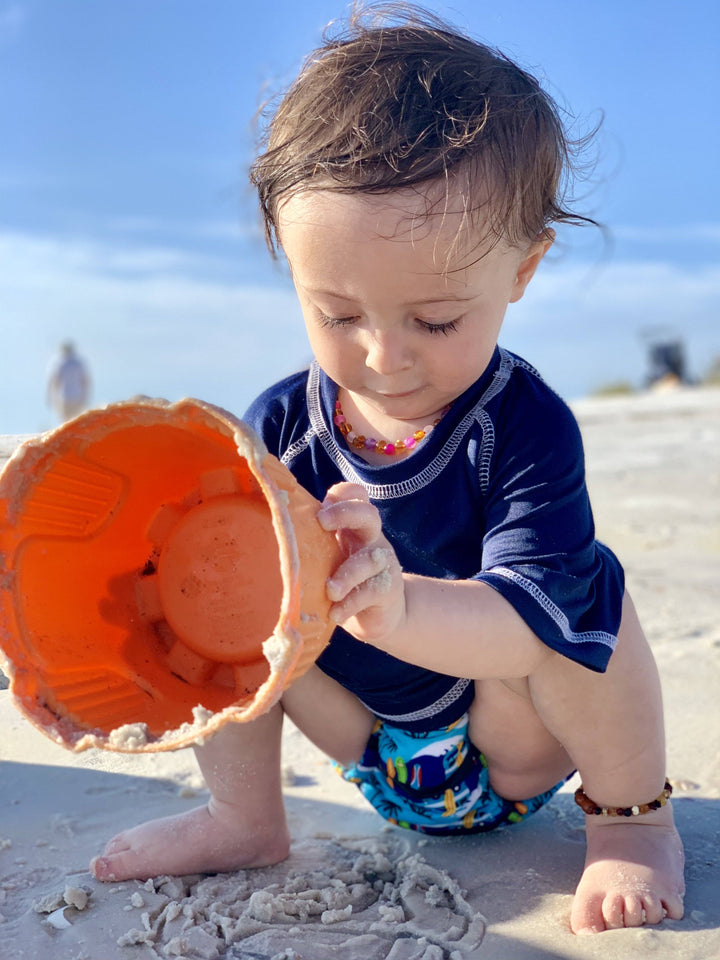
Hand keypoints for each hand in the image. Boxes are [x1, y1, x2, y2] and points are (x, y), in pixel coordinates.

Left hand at [317, 482, 404, 644]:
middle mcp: (371, 540)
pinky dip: (351, 603)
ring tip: (330, 590)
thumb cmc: (344, 582)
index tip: (318, 510)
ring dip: (347, 574)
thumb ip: (310, 546)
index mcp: (354, 527)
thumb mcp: (329, 559)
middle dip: (345, 513)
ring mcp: (384, 564)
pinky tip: (335, 613)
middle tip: (322, 522)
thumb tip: (269, 538)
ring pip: (370, 558)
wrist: (380, 615)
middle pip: (369, 515)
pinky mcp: (388, 590)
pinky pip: (372, 591)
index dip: (341, 495)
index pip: (356, 496)